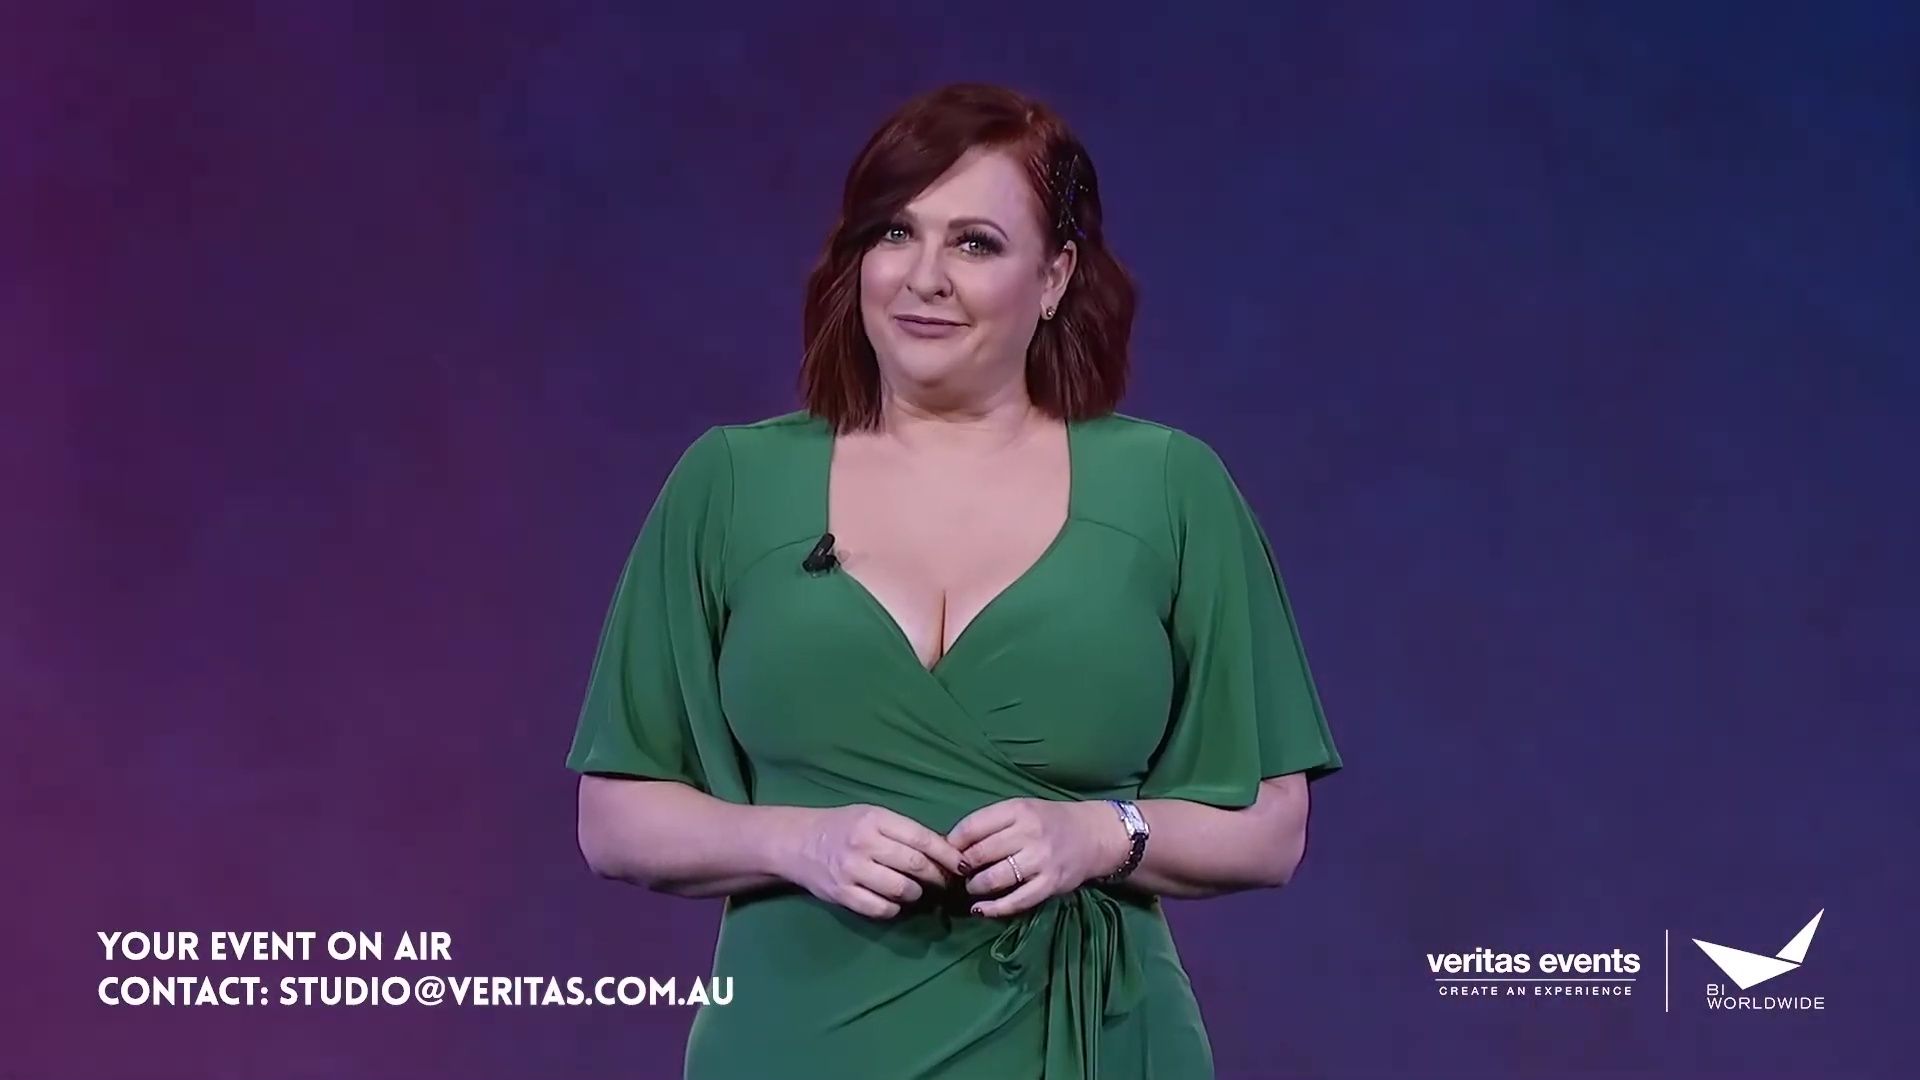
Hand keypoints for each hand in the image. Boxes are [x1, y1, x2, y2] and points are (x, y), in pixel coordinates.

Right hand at [775, 805, 966, 918]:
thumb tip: (945, 853)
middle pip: (916, 865)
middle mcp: (864, 843)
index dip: (948, 855)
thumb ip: (904, 832)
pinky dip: (895, 908)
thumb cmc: (844, 827)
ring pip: (902, 890)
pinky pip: (882, 909)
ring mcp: (852, 871)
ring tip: (918, 890)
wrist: (799, 843)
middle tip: (946, 882)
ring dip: (917, 894)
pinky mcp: (843, 895)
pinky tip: (895, 901)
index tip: (963, 865)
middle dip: (938, 877)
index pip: (922, 839)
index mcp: (875, 819)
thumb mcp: (873, 817)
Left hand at [947, 798, 1127, 917]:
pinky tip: (981, 909)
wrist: (1093, 835)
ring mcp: (1040, 860)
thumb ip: (990, 824)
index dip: (953, 843)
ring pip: (994, 879)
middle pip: (979, 854)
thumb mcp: (1021, 810)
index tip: (947, 852)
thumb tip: (952, 845)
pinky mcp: (1050, 884)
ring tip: (972, 887)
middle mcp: (1029, 833)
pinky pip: (1016, 901)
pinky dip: (994, 909)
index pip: (972, 826)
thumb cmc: (1049, 822)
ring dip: (975, 887)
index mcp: (1018, 810)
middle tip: (958, 873)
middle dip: (962, 867)